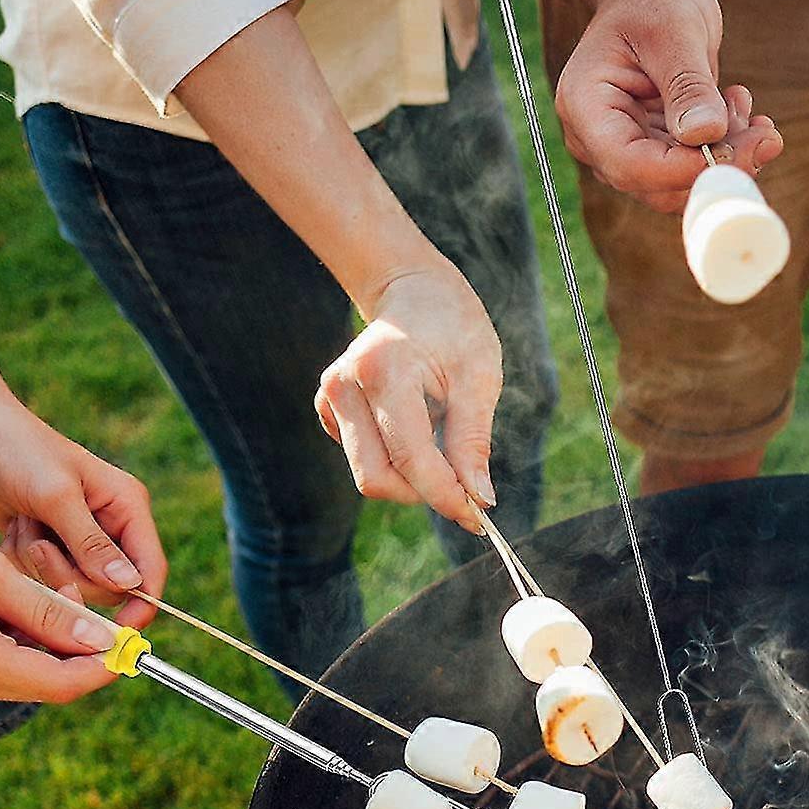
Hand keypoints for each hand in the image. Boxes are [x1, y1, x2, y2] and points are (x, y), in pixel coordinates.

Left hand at [0, 390, 166, 626]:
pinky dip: (24, 560)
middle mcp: (110, 525)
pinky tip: (14, 528)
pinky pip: (45, 578)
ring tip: (24, 526)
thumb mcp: (54, 495)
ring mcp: (79, 538)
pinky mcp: (51, 545)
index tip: (122, 629)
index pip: (150, 567)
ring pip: (75, 585)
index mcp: (127, 506)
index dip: (142, 601)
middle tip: (40, 545)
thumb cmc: (13, 447)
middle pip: (109, 586)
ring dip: (42, 565)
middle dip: (70, 574)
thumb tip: (128, 585)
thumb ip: (92, 543)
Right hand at [0, 521, 117, 703]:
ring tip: (48, 588)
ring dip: (50, 637)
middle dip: (77, 646)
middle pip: (47, 680)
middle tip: (81, 600)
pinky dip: (22, 635)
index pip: (62, 684)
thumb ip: (46, 610)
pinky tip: (20, 599)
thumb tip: (102, 640)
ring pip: (26, 670)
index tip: (131, 642)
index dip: (104, 666)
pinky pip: (1, 660)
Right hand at [315, 261, 502, 531]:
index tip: (478, 516)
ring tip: (443, 447)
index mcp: (383, 370)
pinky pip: (365, 459)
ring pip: (370, 475)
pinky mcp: (329, 410)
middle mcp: (345, 386)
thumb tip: (480, 501)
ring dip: (412, 480)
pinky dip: (397, 463)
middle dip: (423, 493)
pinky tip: (416, 431)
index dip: (445, 496)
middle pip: (378, 478)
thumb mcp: (479, 378)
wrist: (413, 291)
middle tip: (464, 488)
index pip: (410, 457)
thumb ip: (473, 443)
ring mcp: (331, 398)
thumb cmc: (453, 329)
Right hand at [555, 0, 782, 212]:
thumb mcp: (673, 31)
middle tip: (762, 136)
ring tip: (745, 109)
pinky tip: (739, 113)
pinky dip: (724, 150)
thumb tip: (705, 134)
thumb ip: (688, 85)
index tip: (731, 151)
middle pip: (657, 186)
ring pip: (681, 185)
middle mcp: (600, 139)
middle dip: (715, 166)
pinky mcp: (655, 152)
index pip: (628, 165)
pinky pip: (692, 170)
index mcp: (586, 108)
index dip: (681, 170)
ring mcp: (628, 149)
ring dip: (726, 157)